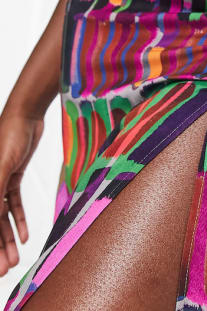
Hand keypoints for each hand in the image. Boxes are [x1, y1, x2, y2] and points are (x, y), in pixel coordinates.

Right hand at [0, 111, 43, 275]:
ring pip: (1, 217)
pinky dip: (19, 219)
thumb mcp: (1, 166)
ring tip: (16, 258)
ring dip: (9, 238)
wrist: (25, 115)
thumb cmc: (8, 136)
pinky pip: (13, 203)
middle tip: (6, 269)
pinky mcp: (11, 176)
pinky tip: (26, 236)